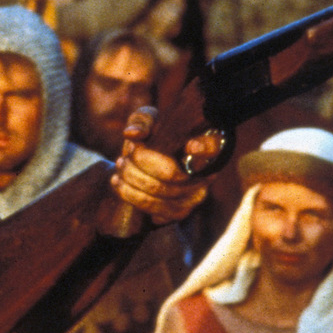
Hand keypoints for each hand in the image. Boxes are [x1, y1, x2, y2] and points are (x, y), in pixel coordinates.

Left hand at [110, 107, 212, 224]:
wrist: (142, 166)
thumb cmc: (152, 137)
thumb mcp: (148, 122)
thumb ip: (143, 121)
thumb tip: (133, 134)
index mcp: (204, 146)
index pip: (215, 147)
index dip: (206, 148)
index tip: (189, 146)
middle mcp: (206, 173)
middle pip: (174, 174)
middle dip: (142, 163)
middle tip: (125, 153)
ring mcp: (195, 196)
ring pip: (162, 193)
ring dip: (132, 179)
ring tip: (118, 165)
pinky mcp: (180, 212)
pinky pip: (157, 211)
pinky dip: (132, 196)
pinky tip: (118, 182)